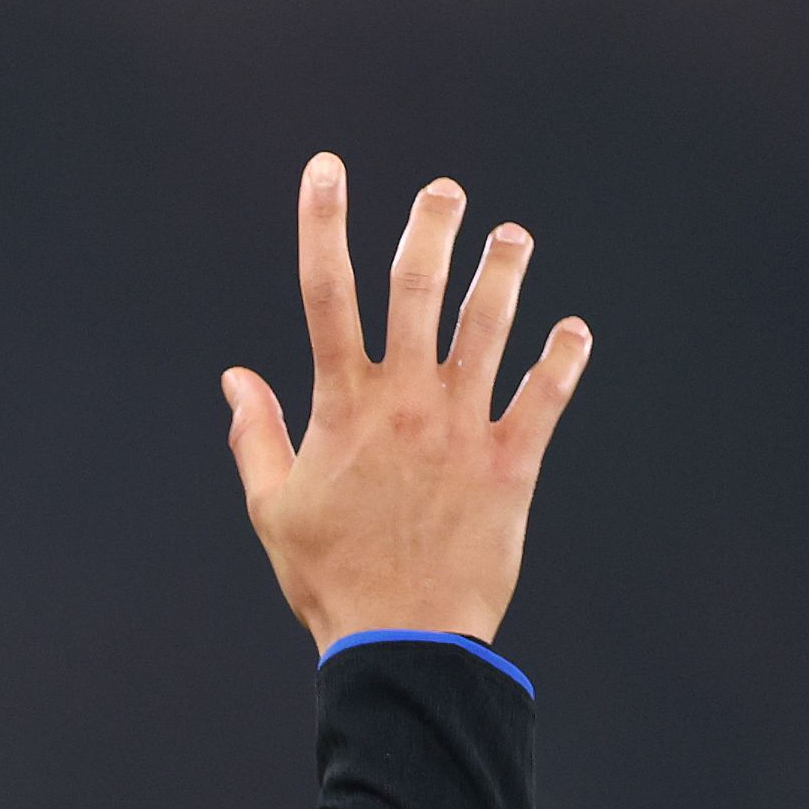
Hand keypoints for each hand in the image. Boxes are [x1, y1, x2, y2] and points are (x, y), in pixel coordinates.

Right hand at [223, 156, 591, 653]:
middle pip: (417, 290)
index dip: (322, 225)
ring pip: (491, 328)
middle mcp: (407, 402)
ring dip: (503, 273)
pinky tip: (572, 329)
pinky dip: (562, 359)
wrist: (401, 640)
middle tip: (445, 191)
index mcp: (343, 407)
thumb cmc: (328, 578)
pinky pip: (546, 396)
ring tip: (513, 237)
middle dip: (430, 229)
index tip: (326, 169)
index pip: (325, 295)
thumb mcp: (273, 509)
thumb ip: (257, 435)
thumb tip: (236, 378)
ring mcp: (464, 428)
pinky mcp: (513, 462)